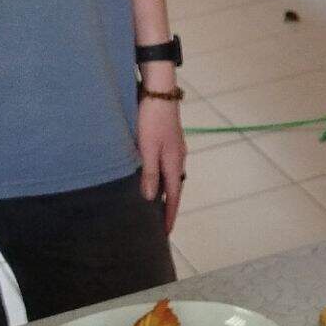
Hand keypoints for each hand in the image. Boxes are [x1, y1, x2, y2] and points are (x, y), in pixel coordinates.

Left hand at [138, 95, 187, 232]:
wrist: (159, 92)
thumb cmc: (152, 119)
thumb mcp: (147, 147)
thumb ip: (149, 173)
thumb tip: (148, 198)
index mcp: (174, 162)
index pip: (173, 196)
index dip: (168, 215)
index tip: (165, 233)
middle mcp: (178, 158)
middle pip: (174, 189)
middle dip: (168, 207)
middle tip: (160, 224)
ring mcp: (175, 148)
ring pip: (171, 177)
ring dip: (165, 193)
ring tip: (156, 206)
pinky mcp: (169, 141)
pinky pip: (168, 167)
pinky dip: (163, 179)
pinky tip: (154, 179)